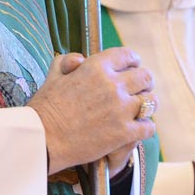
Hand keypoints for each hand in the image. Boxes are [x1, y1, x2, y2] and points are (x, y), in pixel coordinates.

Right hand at [27, 48, 154, 173]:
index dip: (133, 61)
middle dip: (144, 83)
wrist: (43, 139)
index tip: (133, 67)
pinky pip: (149, 126)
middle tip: (139, 90)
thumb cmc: (44, 108)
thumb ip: (67, 62)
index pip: (127, 55)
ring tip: (139, 111)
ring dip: (146, 105)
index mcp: (96, 67)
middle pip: (145, 77)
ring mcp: (121, 109)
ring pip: (151, 102)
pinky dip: (145, 127)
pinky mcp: (124, 132)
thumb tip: (80, 59)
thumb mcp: (53, 77)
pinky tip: (136, 129)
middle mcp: (112, 85)